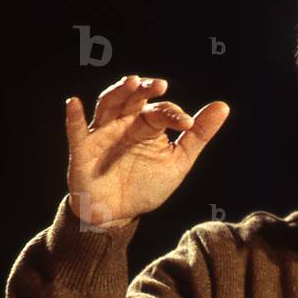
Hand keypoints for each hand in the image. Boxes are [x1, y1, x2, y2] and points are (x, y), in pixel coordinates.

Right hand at [64, 75, 229, 226]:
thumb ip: (198, 134)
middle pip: (132, 99)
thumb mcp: (178, 161)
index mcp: (147, 125)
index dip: (173, 114)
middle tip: (159, 85)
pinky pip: (76, 132)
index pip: (161, 111)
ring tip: (131, 82)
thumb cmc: (147, 184)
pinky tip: (73, 102)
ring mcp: (102, 134)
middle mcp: (124, 123)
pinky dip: (73, 117)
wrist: (118, 215)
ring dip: (118, 93)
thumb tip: (224, 106)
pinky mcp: (82, 151)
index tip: (187, 123)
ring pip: (108, 105)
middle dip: (144, 89)